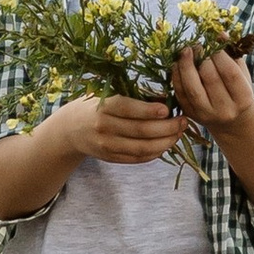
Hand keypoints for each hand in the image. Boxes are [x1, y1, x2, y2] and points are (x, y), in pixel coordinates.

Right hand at [64, 91, 189, 167]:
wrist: (70, 129)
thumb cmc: (95, 105)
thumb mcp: (108, 94)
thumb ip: (133, 96)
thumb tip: (166, 98)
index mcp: (103, 106)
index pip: (129, 109)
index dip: (150, 111)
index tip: (168, 109)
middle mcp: (103, 127)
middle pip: (141, 131)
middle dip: (167, 128)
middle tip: (183, 121)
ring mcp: (107, 145)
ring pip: (142, 148)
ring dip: (165, 142)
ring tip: (178, 134)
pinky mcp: (111, 158)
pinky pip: (138, 158)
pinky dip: (155, 153)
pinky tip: (165, 144)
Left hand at [169, 45, 253, 140]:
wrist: (232, 122)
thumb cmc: (238, 92)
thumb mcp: (242, 74)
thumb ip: (233, 55)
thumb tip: (220, 34)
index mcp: (243, 99)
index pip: (229, 72)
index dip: (219, 54)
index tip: (212, 41)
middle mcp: (225, 110)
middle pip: (210, 78)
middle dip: (201, 57)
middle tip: (197, 45)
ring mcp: (207, 115)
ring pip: (192, 87)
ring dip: (186, 65)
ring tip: (185, 50)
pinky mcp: (191, 115)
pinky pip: (180, 93)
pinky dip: (176, 76)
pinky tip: (177, 63)